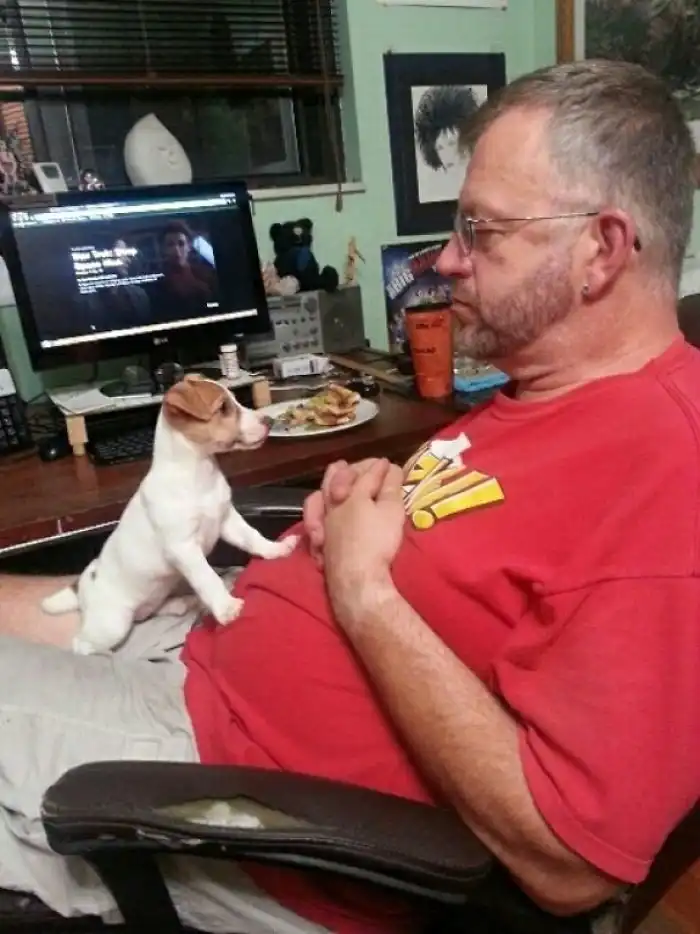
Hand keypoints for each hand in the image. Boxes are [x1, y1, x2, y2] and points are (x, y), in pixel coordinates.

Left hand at [323, 459, 405, 629]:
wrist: (356, 579)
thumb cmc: (378, 542)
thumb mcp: (392, 511)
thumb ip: (391, 488)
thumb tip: (392, 468)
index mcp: (352, 494)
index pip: (367, 474)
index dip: (380, 467)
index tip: (389, 463)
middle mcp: (333, 505)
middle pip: (334, 479)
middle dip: (345, 470)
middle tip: (349, 465)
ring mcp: (323, 524)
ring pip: (318, 498)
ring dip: (326, 488)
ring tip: (334, 488)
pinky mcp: (321, 543)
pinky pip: (314, 520)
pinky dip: (318, 513)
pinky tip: (324, 517)